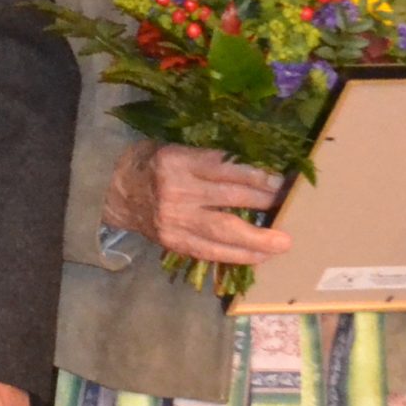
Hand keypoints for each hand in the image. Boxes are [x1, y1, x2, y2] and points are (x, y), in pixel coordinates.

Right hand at [103, 142, 289, 266]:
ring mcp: (174, 220)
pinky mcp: (173, 241)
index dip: (257, 176)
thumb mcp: (177, 148)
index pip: (226, 169)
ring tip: (281, 243)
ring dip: (256, 239)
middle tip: (291, 210)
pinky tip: (257, 256)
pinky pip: (209, 251)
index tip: (283, 181)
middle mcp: (177, 191)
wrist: (114, 191)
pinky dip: (236, 255)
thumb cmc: (152, 163)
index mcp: (178, 161)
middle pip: (229, 199)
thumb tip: (257, 171)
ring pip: (222, 232)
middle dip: (264, 205)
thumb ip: (210, 159)